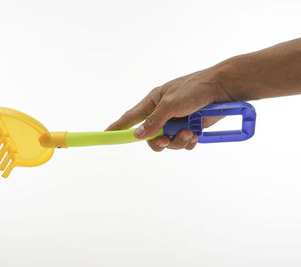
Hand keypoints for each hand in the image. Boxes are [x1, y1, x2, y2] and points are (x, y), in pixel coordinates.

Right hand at [106, 68, 231, 150]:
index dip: (119, 126)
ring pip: (168, 142)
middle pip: (150, 136)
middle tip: (164, 141)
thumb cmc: (195, 88)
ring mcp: (176, 121)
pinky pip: (183, 143)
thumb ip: (153, 121)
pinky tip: (195, 134)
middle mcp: (163, 113)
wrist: (224, 89)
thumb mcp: (170, 104)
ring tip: (189, 132)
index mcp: (154, 102)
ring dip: (178, 141)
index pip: (131, 116)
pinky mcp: (190, 128)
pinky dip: (188, 141)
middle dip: (158, 141)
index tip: (107, 134)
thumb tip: (137, 135)